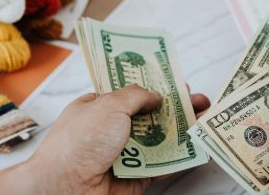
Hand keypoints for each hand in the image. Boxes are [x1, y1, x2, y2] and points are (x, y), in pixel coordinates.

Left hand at [0, 86, 210, 194]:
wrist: (64, 188)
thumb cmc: (79, 143)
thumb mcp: (109, 105)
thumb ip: (136, 96)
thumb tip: (155, 95)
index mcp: (99, 108)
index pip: (132, 94)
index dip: (156, 87)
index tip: (178, 83)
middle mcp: (111, 131)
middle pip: (150, 117)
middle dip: (176, 109)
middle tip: (199, 102)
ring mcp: (123, 155)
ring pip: (159, 141)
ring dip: (182, 132)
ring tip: (204, 122)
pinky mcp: (134, 177)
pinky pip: (160, 166)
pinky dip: (178, 159)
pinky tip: (195, 148)